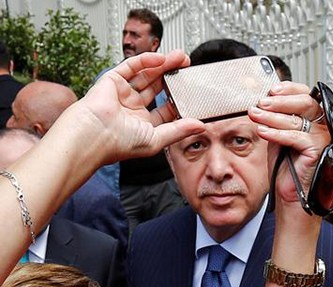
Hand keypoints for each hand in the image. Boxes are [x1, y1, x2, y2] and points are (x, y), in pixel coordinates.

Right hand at [69, 50, 204, 163]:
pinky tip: (162, 58)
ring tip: (181, 57)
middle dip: (173, 76)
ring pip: (146, 75)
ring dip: (164, 65)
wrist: (92, 136)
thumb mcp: (158, 140)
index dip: (179, 100)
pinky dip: (146, 60)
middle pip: (157, 87)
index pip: (165, 109)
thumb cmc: (119, 144)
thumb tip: (201, 126)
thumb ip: (180, 130)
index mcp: (143, 125)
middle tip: (188, 66)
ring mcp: (122, 94)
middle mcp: (132, 109)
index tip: (194, 93)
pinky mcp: (112, 81)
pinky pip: (131, 66)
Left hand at [248, 82, 328, 218]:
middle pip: (305, 103)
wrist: (290, 191)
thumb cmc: (285, 165)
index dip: (289, 89)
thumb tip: (262, 101)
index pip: (306, 95)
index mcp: (314, 119)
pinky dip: (277, 134)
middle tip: (261, 103)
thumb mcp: (277, 134)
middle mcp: (321, 126)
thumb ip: (275, 118)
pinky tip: (263, 131)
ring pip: (296, 120)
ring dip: (271, 117)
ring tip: (254, 115)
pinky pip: (295, 137)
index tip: (271, 90)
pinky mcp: (317, 150)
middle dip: (280, 101)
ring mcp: (322, 138)